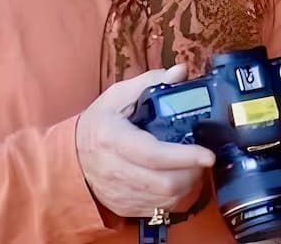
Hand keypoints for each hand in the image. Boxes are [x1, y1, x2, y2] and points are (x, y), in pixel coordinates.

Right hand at [76, 63, 215, 217]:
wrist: (72, 155)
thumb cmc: (100, 121)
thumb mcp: (118, 95)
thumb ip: (151, 81)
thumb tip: (181, 71)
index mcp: (112, 138)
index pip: (153, 154)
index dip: (184, 156)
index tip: (207, 154)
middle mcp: (114, 170)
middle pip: (163, 183)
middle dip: (191, 172)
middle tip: (202, 157)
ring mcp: (118, 193)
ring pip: (164, 200)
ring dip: (187, 185)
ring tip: (193, 167)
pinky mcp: (124, 207)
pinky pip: (158, 209)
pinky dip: (175, 197)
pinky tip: (179, 180)